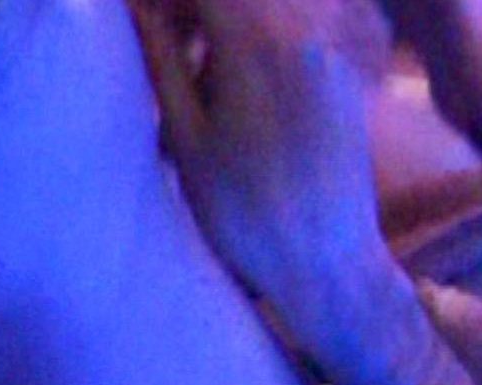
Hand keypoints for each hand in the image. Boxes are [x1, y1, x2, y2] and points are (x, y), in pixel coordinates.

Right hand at [132, 0, 386, 307]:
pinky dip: (255, 45)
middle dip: (194, 9)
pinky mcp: (344, 76)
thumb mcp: (186, 137)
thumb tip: (138, 9)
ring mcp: (331, 53)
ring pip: (269, 10)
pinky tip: (233, 92)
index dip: (166, 1)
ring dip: (223, 25)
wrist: (324, 262)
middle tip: (160, 38)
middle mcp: (304, 35)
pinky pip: (295, 33)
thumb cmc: (242, 212)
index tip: (142, 17)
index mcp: (257, 45)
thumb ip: (162, 61)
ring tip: (195, 73)